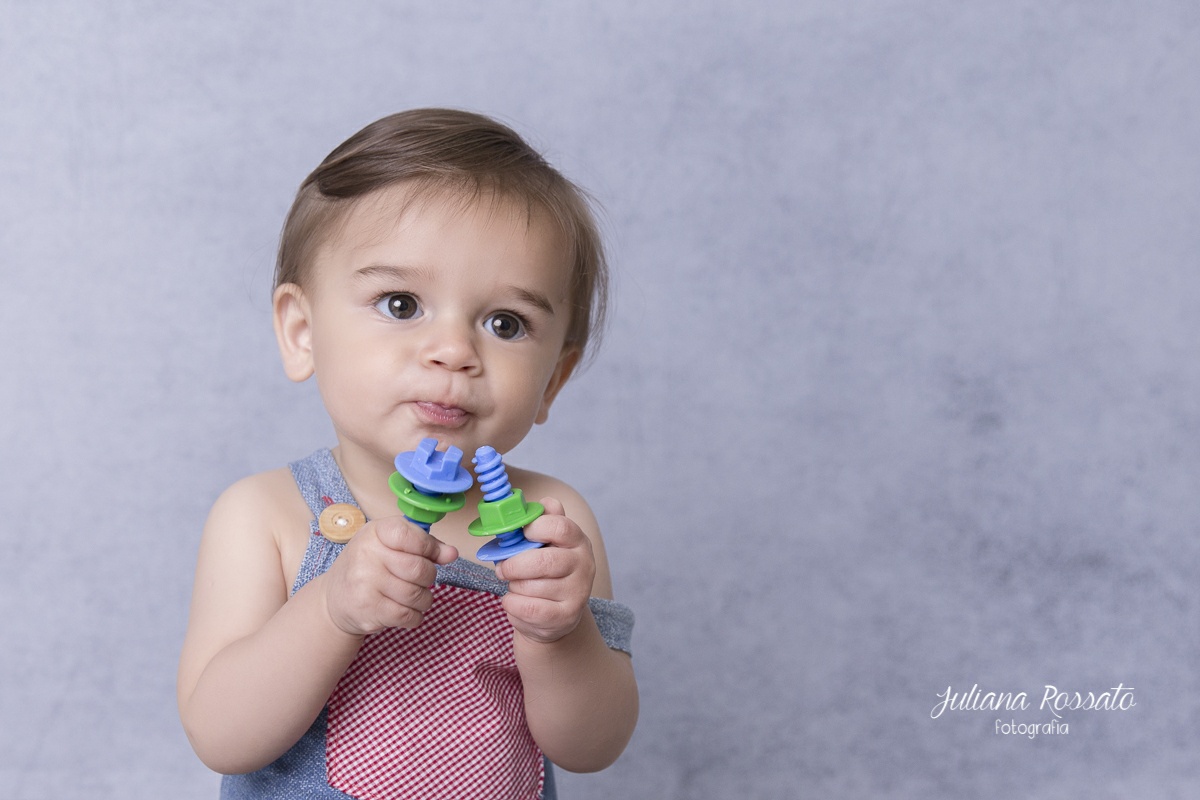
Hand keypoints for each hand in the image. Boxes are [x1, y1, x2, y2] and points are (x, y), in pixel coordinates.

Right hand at [319, 516, 457, 636]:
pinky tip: (407, 610)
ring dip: (424, 599)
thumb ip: (424, 545)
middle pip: (419, 569)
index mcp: (375, 532)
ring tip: (414, 596)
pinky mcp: (368, 609)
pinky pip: (407, 615)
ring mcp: (366, 583)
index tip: (434, 556)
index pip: (412, 536)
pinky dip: (415, 616)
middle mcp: (367, 555)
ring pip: (416, 595)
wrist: (334, 599)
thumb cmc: (368, 566)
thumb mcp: (390, 545)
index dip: (430, 548)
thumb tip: (451, 553)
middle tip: (421, 580)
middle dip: (429, 578)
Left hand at [494, 498, 595, 643]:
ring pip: (531, 586)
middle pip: (543, 561)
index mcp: (578, 540)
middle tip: (502, 569)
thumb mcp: (547, 544)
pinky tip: (514, 602)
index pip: (560, 527)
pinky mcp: (566, 616)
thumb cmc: (545, 572)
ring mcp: (578, 592)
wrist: (555, 615)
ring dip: (514, 587)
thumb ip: (544, 521)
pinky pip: (528, 608)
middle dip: (514, 565)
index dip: (535, 528)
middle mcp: (584, 565)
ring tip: (516, 586)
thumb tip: (545, 502)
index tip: (521, 534)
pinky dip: (512, 604)